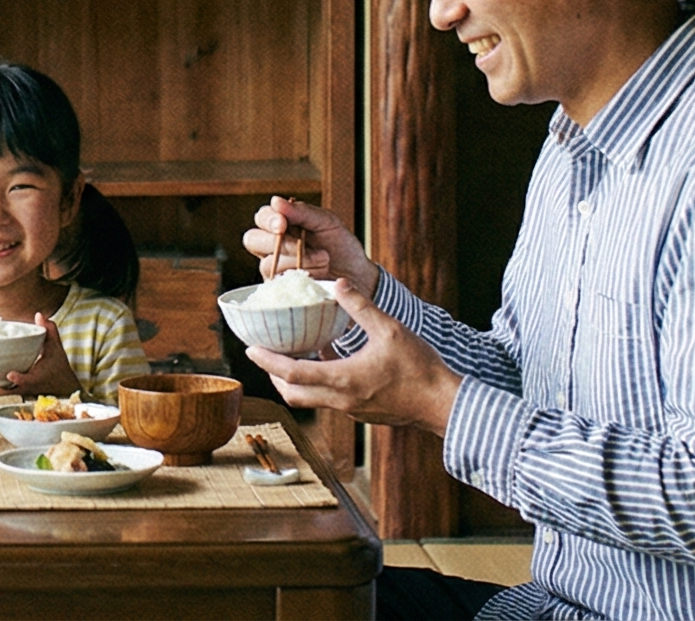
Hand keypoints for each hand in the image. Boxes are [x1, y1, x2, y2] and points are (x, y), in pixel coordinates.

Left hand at [3, 314, 82, 397]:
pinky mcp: (16, 391)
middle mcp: (26, 387)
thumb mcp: (56, 347)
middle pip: (6, 391)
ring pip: (1, 393)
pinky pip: (1, 391)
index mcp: (37, 378)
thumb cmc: (58, 365)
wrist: (63, 387)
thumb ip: (49, 331)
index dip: (19, 378)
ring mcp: (20, 390)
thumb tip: (39, 315)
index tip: (10, 374)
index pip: (27, 380)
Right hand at [242, 195, 378, 297]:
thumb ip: (302, 212)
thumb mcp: (327, 222)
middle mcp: (273, 247)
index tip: (282, 223)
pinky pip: (277, 284)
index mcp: (282, 225)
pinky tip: (315, 275)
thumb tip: (276, 201)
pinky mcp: (282, 291)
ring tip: (323, 260)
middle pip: (252, 240)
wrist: (358, 277)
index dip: (268, 219)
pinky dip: (297, 278)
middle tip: (300, 244)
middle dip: (276, 241)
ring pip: (267, 263)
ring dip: (297, 260)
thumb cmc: (341, 247)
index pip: (261, 217)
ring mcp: (276, 270)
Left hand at [245, 279, 460, 436]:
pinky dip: (317, 383)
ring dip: (295, 380)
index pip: (292, 374)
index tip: (249, 348)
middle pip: (293, 394)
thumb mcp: (390, 329)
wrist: (445, 404)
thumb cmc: (420, 368)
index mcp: (343, 380)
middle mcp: (341, 400)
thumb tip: (336, 282)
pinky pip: (329, 399)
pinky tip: (325, 361)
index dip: (267, 361)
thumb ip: (360, 306)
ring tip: (290, 355)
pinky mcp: (362, 412)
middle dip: (274, 376)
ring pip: (310, 399)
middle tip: (264, 354)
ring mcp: (351, 410)